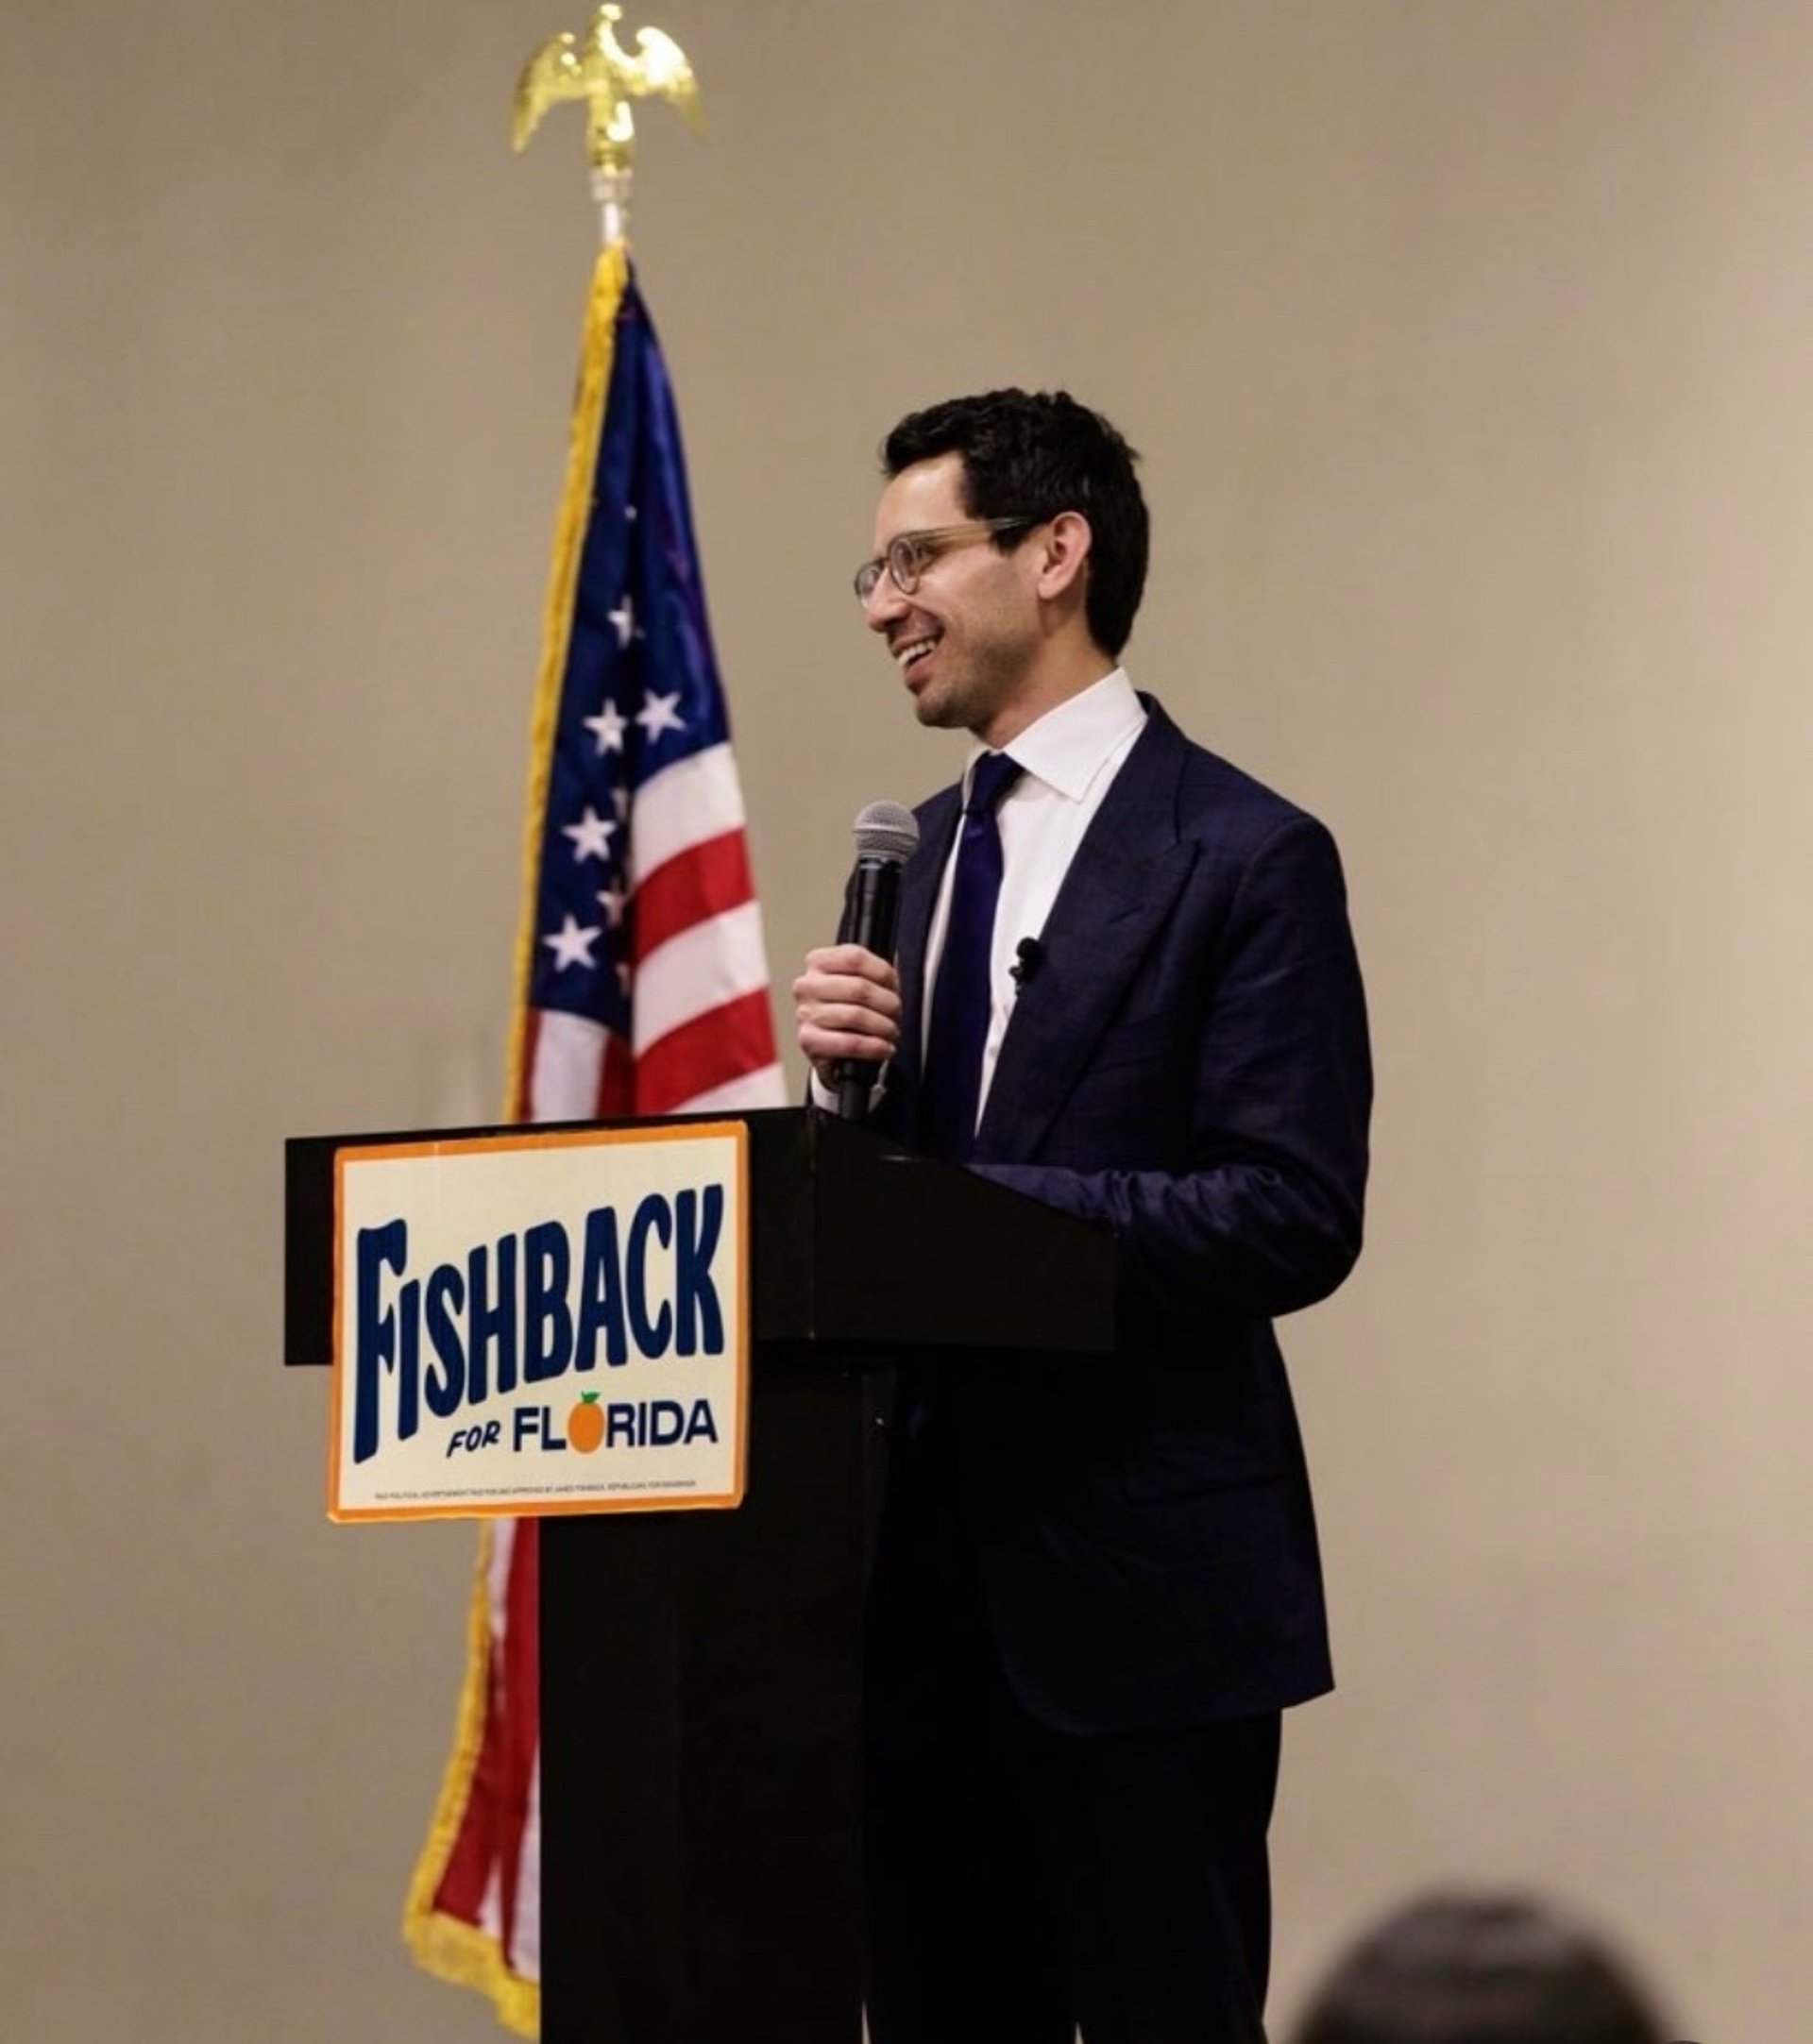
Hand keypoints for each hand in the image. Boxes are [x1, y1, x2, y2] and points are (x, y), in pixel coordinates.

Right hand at [793, 944, 900, 1086]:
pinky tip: (883, 1048)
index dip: (883, 972)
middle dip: (887, 1003)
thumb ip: (879, 970)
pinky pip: (849, 1043)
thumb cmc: (849, 1007)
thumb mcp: (863, 980)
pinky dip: (873, 1047)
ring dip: (883, 1026)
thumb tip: (897, 966)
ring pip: (856, 1016)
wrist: (831, 1045)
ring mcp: (805, 1013)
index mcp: (819, 962)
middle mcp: (807, 985)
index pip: (855, 957)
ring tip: (891, 1031)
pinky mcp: (808, 1040)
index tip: (894, 986)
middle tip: (896, 1013)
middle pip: (858, 988)